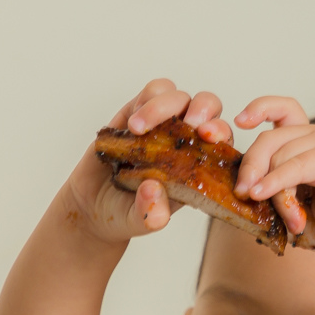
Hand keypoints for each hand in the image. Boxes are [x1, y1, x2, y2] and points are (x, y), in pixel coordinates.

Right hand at [65, 79, 232, 244]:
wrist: (93, 205)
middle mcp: (185, 142)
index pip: (222, 143)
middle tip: (189, 124)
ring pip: (180, 96)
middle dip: (203, 109)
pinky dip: (146, 101)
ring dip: (164, 106)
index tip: (208, 137)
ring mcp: (163, 124)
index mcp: (197, 169)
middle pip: (209, 108)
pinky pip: (154, 91)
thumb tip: (153, 190)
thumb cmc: (126, 214)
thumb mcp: (139, 222)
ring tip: (137, 130)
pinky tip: (130, 125)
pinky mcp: (139, 112)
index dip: (222, 134)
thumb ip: (150, 214)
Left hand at [233, 96, 314, 261]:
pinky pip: (295, 166)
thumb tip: (241, 185)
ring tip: (278, 213)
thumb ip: (266, 188)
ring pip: (280, 155)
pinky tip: (262, 194)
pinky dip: (276, 182)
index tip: (239, 122)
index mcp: (305, 141)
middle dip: (250, 165)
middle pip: (270, 137)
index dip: (260, 108)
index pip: (282, 110)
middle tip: (240, 191)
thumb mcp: (285, 203)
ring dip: (271, 188)